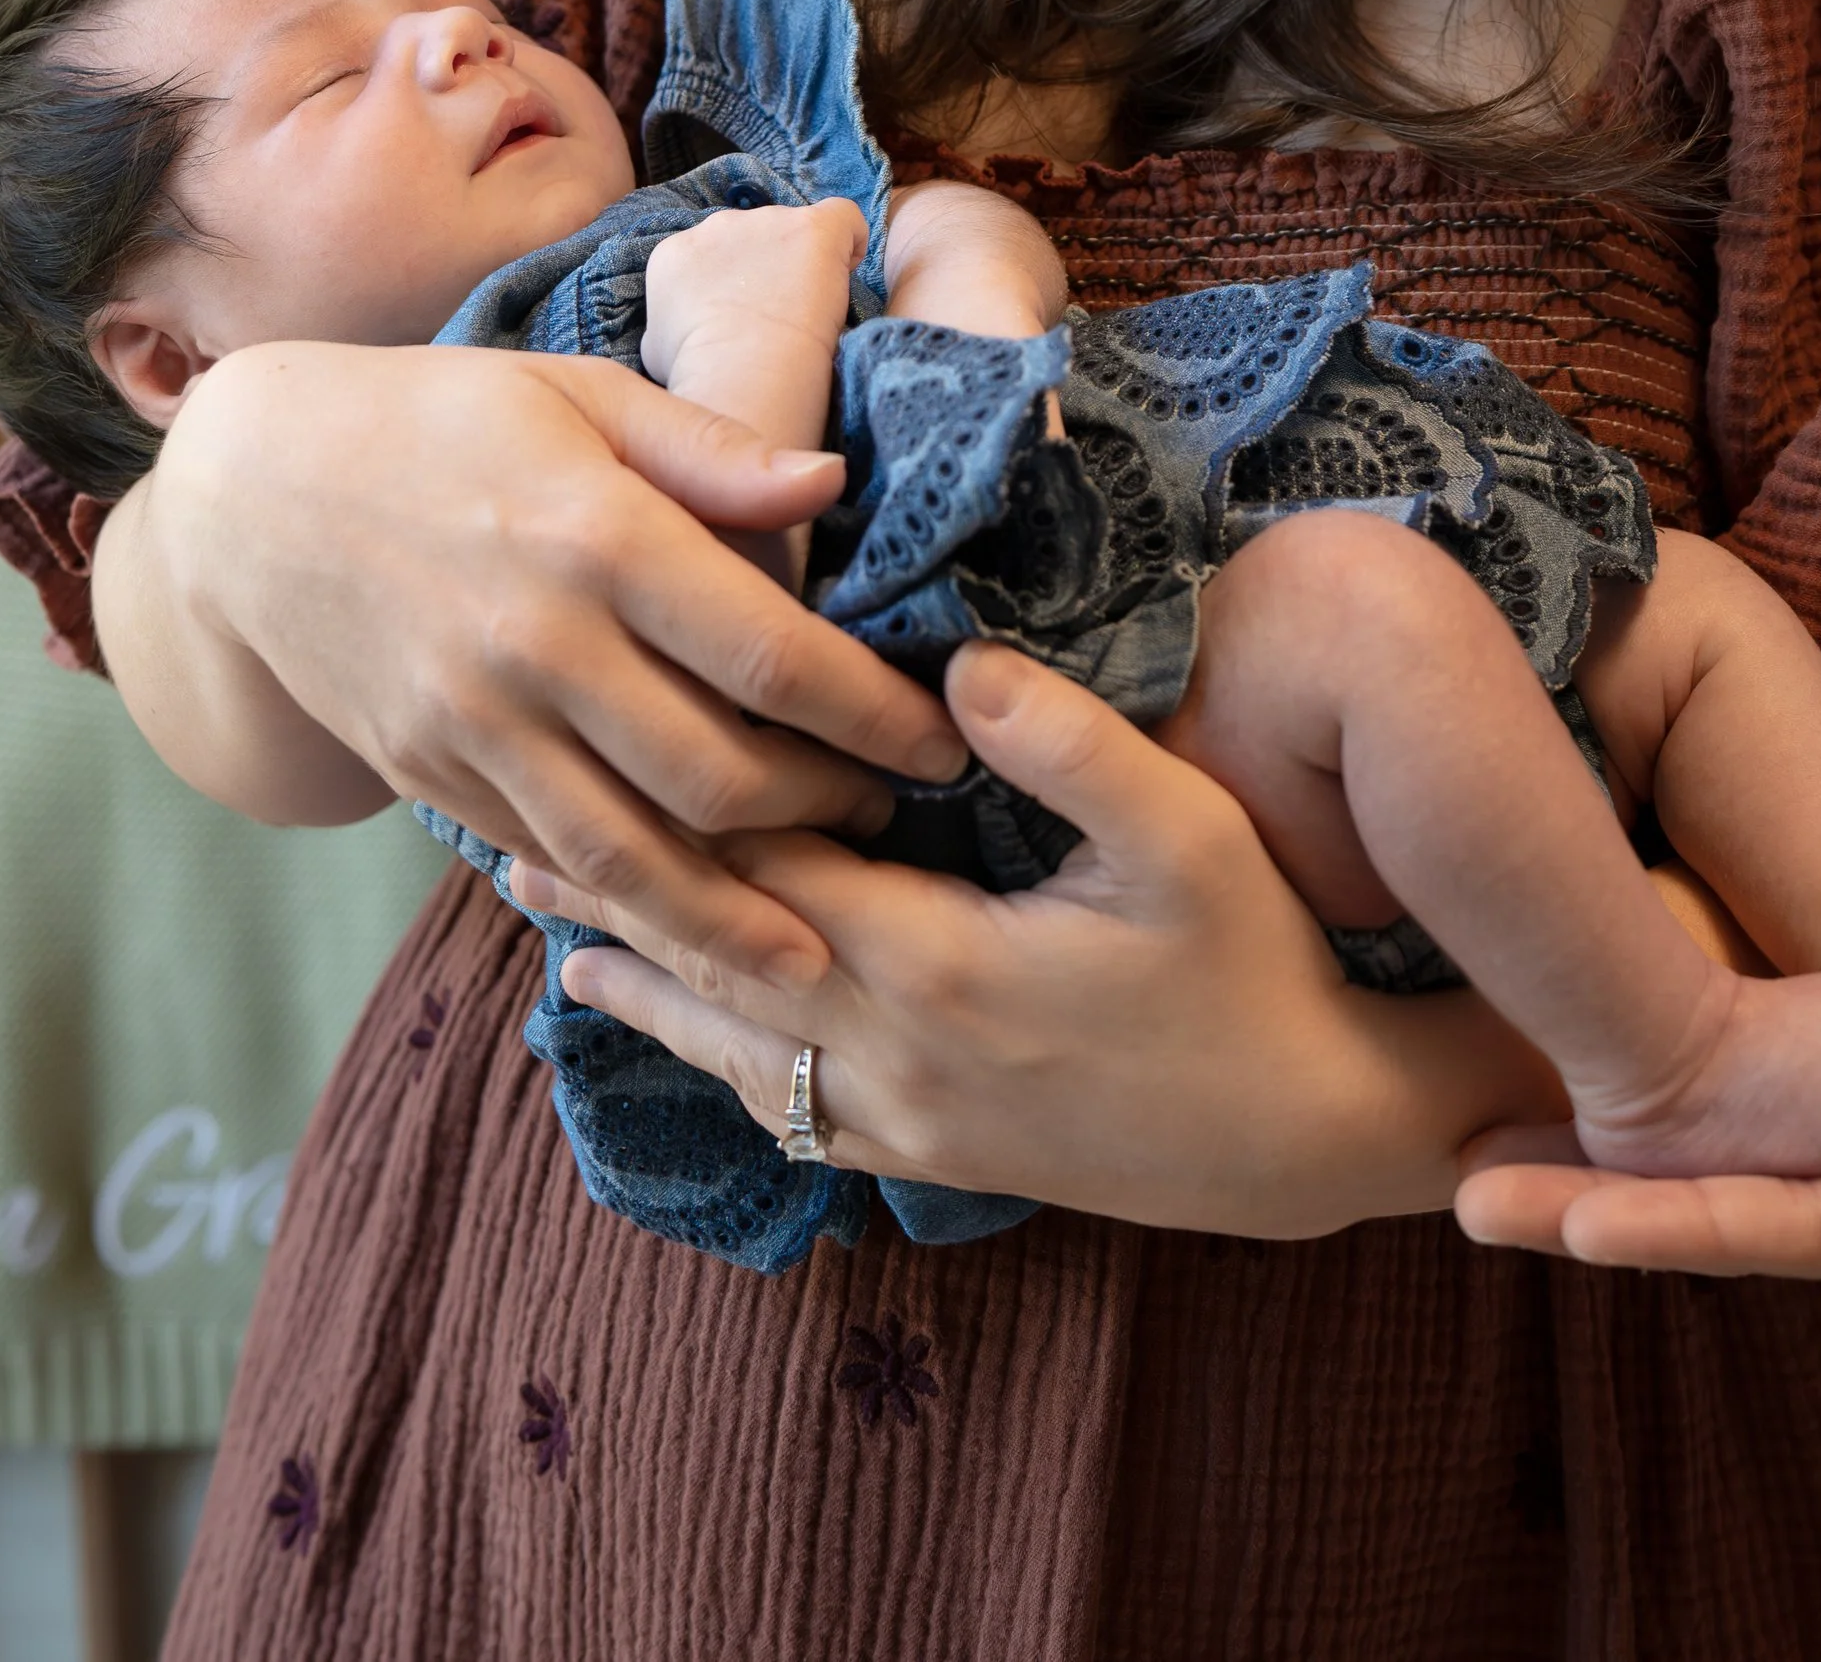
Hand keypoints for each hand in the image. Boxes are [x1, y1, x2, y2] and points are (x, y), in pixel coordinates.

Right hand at [100, 336, 967, 986]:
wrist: (253, 491)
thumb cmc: (443, 417)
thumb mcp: (581, 393)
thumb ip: (712, 450)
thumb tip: (835, 489)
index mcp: (595, 536)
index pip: (770, 654)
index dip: (874, 711)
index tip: (946, 736)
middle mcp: (537, 646)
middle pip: (716, 774)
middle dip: (825, 809)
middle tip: (896, 810)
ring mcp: (473, 726)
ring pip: (629, 856)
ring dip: (736, 909)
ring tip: (821, 937)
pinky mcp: (428, 776)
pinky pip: (547, 859)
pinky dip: (626, 900)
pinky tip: (692, 916)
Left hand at [514, 641, 1564, 1231]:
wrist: (1311, 1138)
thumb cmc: (1256, 968)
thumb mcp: (1186, 836)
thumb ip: (1068, 745)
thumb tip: (959, 662)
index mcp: (939, 964)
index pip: (771, 873)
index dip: (680, 807)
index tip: (589, 746)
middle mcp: (896, 1059)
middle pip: (721, 965)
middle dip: (620, 902)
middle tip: (509, 843)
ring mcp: (909, 1125)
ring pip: (735, 1056)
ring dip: (646, 991)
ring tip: (557, 940)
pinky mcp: (936, 1157)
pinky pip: (788, 1118)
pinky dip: (719, 1068)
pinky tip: (685, 1040)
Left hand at [1456, 793, 1820, 1273]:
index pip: (1819, 1228)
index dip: (1694, 1227)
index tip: (1570, 1230)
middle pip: (1750, 1196)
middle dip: (1611, 1204)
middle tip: (1466, 1196)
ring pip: (1744, 1134)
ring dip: (1625, 1135)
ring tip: (1483, 1133)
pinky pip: (1776, 1068)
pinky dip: (1684, 1065)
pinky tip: (1590, 1043)